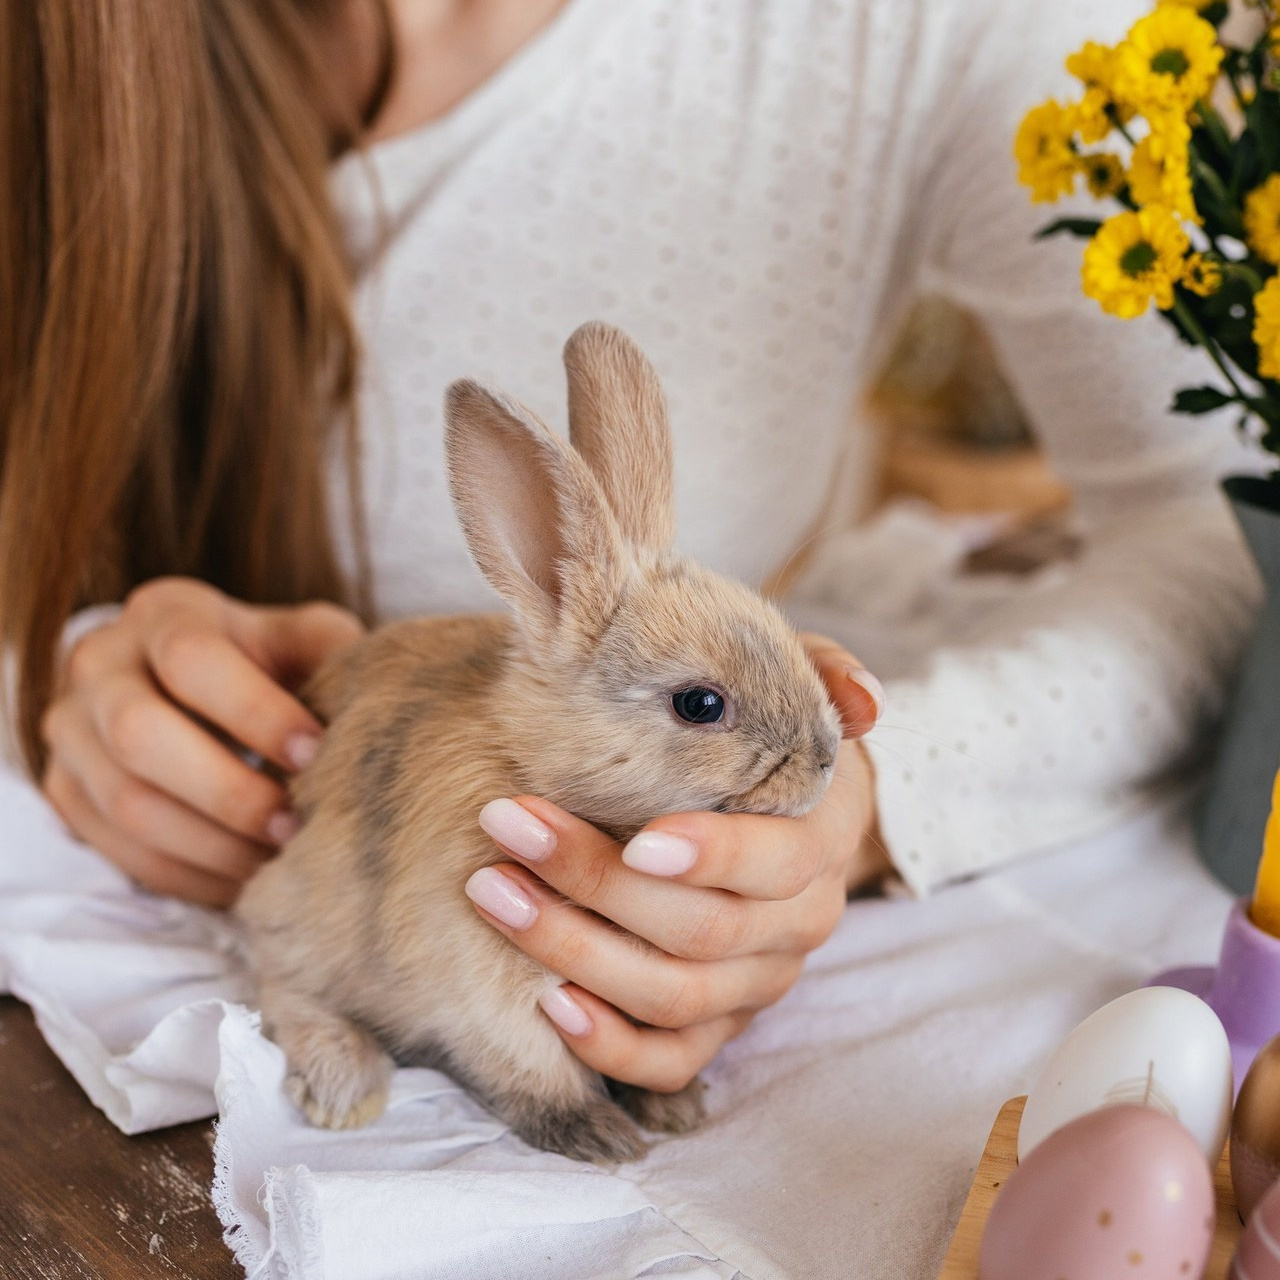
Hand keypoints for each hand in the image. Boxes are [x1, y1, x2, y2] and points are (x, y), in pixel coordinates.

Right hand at [41, 577, 363, 906]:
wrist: (197, 686)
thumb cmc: (268, 662)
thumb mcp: (302, 637)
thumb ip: (330, 652)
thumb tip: (363, 701)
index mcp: (164, 612)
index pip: (192, 658)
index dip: (255, 712)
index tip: (314, 753)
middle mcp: (99, 663)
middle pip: (140, 736)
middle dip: (228, 793)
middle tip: (296, 826)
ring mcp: (70, 730)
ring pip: (127, 804)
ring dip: (211, 846)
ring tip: (278, 860)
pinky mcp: (66, 791)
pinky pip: (119, 850)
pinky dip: (188, 876)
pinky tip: (243, 880)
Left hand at [465, 635, 886, 1092]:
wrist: (778, 811)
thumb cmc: (768, 744)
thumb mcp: (797, 696)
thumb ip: (823, 678)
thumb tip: (863, 701)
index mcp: (820, 845)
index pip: (774, 863)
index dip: (711, 855)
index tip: (635, 836)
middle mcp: (796, 925)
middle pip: (702, 931)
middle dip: (595, 883)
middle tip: (509, 824)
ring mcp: (757, 985)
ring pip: (675, 997)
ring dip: (574, 952)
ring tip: (494, 892)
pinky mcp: (718, 1025)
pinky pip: (670, 1061)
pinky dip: (609, 1045)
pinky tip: (545, 1003)